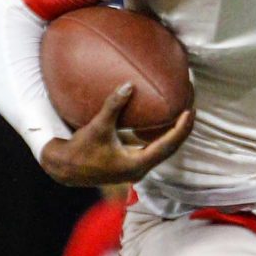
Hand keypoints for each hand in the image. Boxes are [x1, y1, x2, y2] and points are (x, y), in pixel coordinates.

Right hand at [38, 83, 194, 185]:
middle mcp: (139, 169)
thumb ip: (114, 106)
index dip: (181, 128)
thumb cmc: (80, 150)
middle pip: (169, 148)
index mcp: (137, 164)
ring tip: (180, 115)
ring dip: (171, 134)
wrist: (64, 168)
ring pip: (161, 150)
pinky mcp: (129, 165)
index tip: (190, 111)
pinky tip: (159, 122)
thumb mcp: (98, 127)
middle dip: (181, 130)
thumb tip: (129, 85)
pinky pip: (151, 149)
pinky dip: (157, 136)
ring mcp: (135, 169)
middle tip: (191, 109)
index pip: (167, 145)